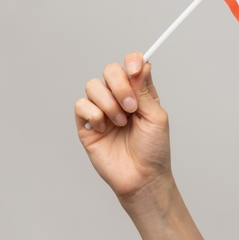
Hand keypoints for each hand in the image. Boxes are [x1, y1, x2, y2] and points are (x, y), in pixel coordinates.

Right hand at [75, 52, 171, 202]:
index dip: (132, 61)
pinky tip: (104, 128)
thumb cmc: (154, 150)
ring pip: (93, 86)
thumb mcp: (156, 117)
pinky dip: (93, 114)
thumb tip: (141, 65)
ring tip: (121, 123)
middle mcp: (120, 98)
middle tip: (131, 107)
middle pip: (110, 71)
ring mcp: (102, 111)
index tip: (135, 70)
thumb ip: (145, 91)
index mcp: (141, 94)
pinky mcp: (87, 125)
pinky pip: (81, 105)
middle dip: (119, 85)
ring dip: (108, 103)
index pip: (132, 66)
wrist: (142, 177)